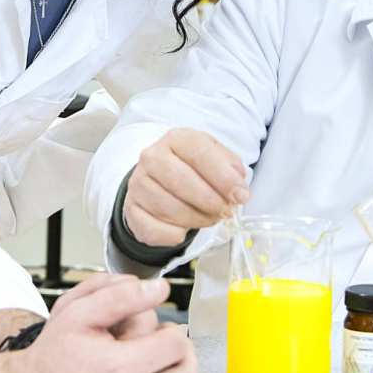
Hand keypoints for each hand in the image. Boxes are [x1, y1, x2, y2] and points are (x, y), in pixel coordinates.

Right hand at [14, 275, 196, 372]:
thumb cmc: (53, 354)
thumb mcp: (78, 312)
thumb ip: (121, 295)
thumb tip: (162, 288)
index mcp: (118, 368)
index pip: (177, 345)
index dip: (172, 331)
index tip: (159, 332)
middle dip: (183, 358)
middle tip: (166, 350)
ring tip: (159, 372)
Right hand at [124, 129, 248, 247]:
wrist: (158, 181)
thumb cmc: (191, 169)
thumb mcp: (214, 158)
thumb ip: (230, 167)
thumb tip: (238, 185)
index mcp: (176, 139)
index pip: (200, 152)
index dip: (224, 177)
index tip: (241, 195)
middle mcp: (152, 157)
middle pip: (183, 181)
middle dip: (211, 201)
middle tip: (226, 212)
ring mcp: (138, 183)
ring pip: (170, 208)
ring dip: (197, 219)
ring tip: (209, 218)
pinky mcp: (131, 209)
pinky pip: (156, 229)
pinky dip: (175, 234)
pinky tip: (185, 228)